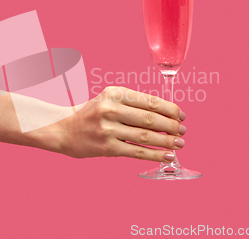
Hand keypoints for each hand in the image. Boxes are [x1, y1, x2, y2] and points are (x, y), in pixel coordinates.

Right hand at [59, 86, 186, 161]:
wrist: (65, 130)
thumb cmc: (93, 114)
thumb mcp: (110, 99)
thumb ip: (133, 103)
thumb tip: (166, 115)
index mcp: (114, 93)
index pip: (149, 101)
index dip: (170, 109)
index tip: (181, 115)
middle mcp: (111, 109)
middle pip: (150, 118)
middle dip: (171, 126)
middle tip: (183, 131)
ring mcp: (108, 129)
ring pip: (146, 136)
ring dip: (167, 141)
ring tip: (179, 144)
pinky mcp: (107, 147)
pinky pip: (136, 151)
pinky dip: (155, 154)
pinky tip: (166, 155)